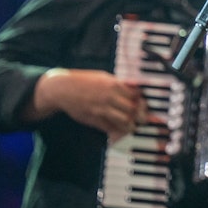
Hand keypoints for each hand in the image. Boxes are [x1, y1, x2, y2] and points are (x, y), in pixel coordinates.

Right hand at [29, 68, 147, 142]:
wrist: (63, 89)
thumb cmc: (85, 81)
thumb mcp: (104, 77)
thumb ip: (119, 84)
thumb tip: (134, 88)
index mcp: (113, 84)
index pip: (136, 95)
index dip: (142, 101)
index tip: (143, 104)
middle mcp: (109, 97)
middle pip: (133, 108)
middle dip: (140, 114)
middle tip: (143, 118)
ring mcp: (101, 109)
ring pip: (124, 120)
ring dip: (131, 124)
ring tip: (133, 126)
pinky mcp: (93, 119)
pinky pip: (110, 127)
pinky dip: (117, 130)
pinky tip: (120, 130)